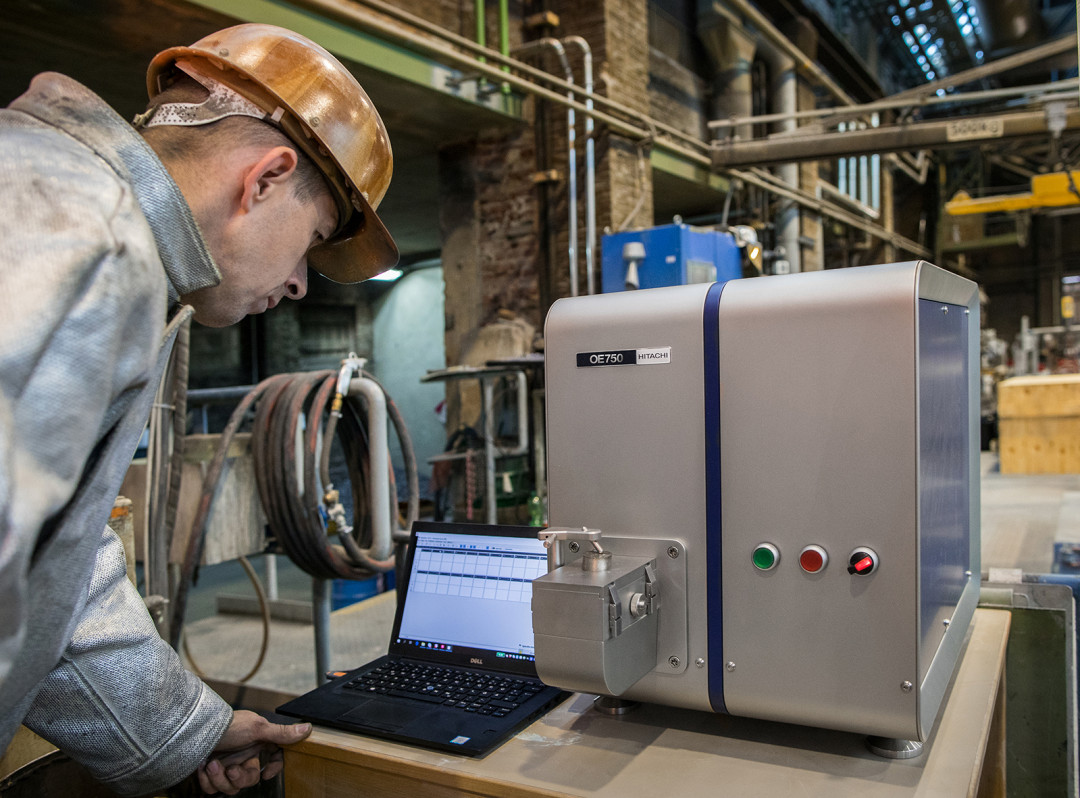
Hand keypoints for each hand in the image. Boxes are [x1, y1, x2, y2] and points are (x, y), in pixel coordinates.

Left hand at [197, 710, 311, 794]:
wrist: (192, 731)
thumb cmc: (226, 726)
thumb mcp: (257, 728)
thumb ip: (282, 733)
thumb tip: (308, 728)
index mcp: (257, 743)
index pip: (274, 757)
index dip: (273, 768)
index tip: (266, 774)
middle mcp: (243, 754)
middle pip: (251, 779)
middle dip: (238, 777)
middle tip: (229, 767)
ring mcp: (227, 764)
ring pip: (231, 787)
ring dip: (219, 778)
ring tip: (210, 764)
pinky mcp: (210, 773)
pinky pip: (213, 788)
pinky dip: (206, 779)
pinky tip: (202, 766)